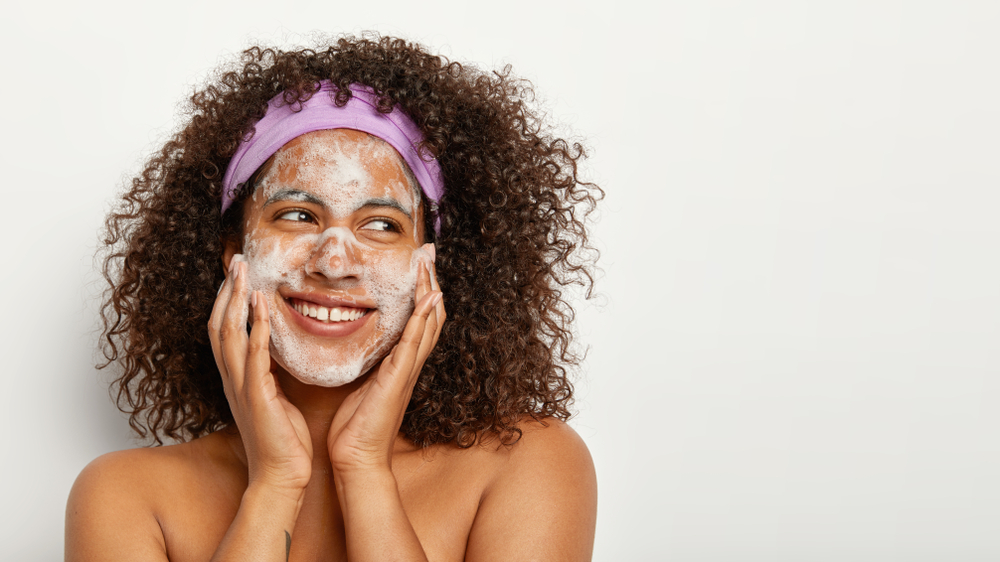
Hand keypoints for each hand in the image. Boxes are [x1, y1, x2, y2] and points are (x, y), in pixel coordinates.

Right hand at [209, 258, 312, 494]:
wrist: (283, 475)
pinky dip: (256, 328)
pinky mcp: (257, 396)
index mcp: (237, 379)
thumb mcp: (274, 397)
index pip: (223, 331)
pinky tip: (262, 306)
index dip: (227, 300)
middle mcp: (233, 379)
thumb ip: (270, 373)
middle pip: (218, 325)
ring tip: (243, 272)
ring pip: (228, 335)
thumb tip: (275, 350)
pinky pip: (254, 356)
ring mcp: (241, 387)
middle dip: (226, 290)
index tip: (236, 274)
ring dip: (235, 300)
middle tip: (236, 260)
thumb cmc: (283, 439)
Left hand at [327, 248, 444, 475]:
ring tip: (429, 264)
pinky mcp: (399, 380)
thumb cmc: (355, 426)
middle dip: (431, 282)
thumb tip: (357, 340)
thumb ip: (368, 363)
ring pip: (429, 324)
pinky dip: (423, 320)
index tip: (418, 265)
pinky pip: (415, 344)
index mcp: (400, 365)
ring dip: (430, 292)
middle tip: (429, 253)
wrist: (357, 458)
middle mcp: (409, 365)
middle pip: (431, 316)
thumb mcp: (362, 384)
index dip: (421, 292)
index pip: (418, 321)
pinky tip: (428, 299)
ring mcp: (407, 372)